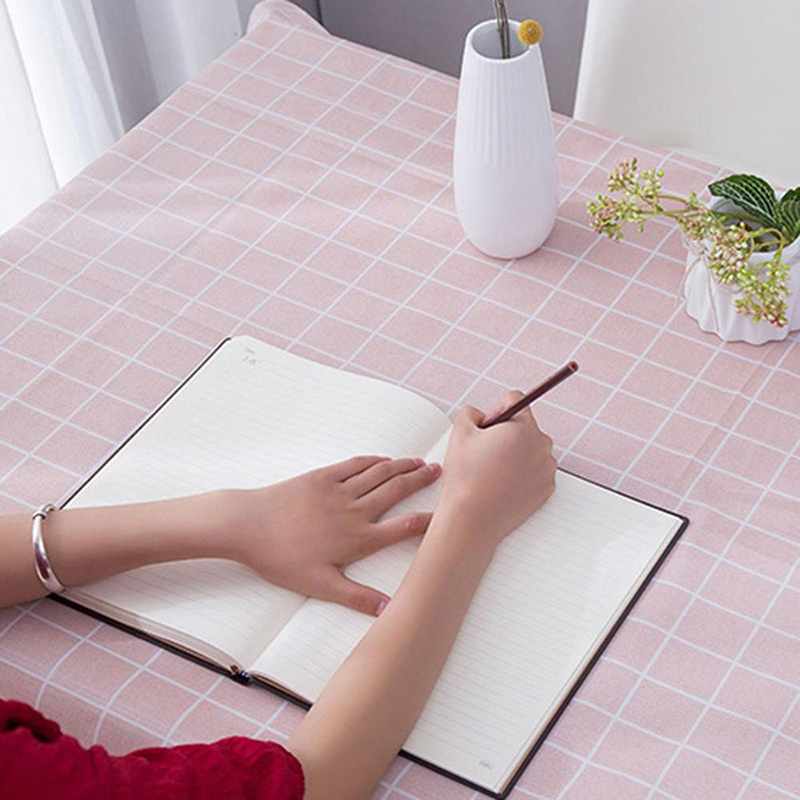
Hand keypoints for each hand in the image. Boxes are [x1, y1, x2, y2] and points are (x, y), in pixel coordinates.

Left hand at [225, 456, 440, 615]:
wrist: (248, 524)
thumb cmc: (281, 558)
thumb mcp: (319, 584)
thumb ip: (356, 596)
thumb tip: (388, 608)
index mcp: (358, 539)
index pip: (404, 527)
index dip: (430, 520)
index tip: (447, 514)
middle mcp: (355, 511)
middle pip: (397, 491)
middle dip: (420, 481)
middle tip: (440, 472)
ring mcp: (339, 490)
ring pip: (379, 474)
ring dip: (402, 467)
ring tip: (420, 462)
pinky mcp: (322, 477)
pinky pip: (355, 465)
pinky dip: (374, 461)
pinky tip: (384, 460)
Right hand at [437, 391, 555, 548]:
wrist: (473, 519)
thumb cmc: (466, 477)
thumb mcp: (459, 432)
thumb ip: (470, 412)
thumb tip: (480, 415)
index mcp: (523, 427)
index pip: (516, 400)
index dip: (496, 411)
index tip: (486, 429)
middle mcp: (542, 445)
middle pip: (525, 425)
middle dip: (507, 433)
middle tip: (485, 453)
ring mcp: (547, 468)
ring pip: (531, 448)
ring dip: (515, 453)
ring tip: (493, 471)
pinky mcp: (547, 488)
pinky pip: (535, 470)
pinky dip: (522, 473)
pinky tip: (502, 483)